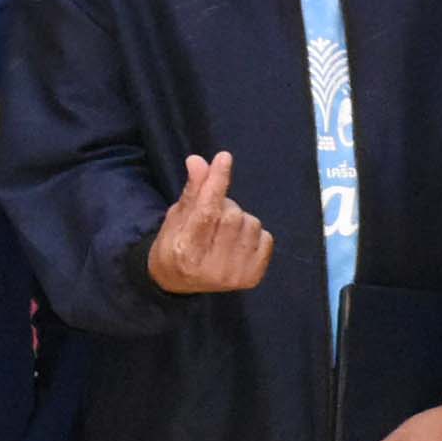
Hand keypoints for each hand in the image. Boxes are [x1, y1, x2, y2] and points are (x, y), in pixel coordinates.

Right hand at [146, 151, 272, 295]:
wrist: (179, 282)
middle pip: (232, 215)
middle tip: (213, 213)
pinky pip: (266, 237)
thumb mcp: (176, 217)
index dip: (216, 182)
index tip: (224, 157)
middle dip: (225, 205)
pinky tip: (237, 242)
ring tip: (223, 230)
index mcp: (186, 251)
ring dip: (240, 219)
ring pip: (251, 223)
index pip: (206, 211)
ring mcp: (235, 275)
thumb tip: (198, 160)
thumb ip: (192, 191)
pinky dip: (253, 233)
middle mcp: (212, 268)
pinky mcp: (253, 277)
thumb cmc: (175, 244)